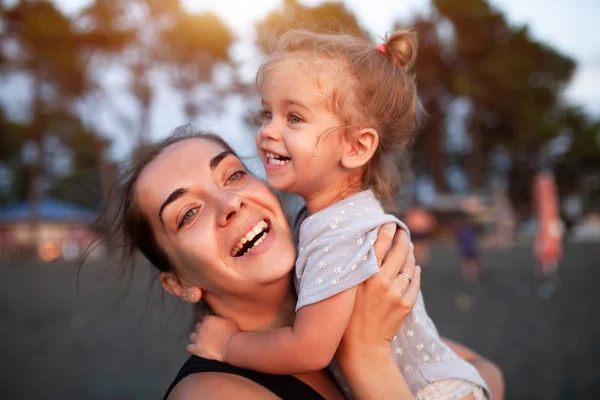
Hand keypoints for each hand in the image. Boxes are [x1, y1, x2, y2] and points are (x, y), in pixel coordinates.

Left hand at [186, 315, 238, 361]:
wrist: (231, 346)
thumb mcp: (228, 321)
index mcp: (209, 320)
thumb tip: (218, 320)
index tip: (213, 326)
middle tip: (208, 334)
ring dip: (196, 338)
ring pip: (192, 336)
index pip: (205, 319)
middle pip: (198, 326)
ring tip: (202, 341)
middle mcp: (201, 328)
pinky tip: (196, 349)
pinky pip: (189, 347)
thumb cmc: (232, 333)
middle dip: (202, 330)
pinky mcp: (197, 349)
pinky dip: (192, 348)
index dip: (209, 323)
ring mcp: (198, 338)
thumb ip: (220, 319)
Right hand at [338, 223, 420, 358]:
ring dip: (410, 255)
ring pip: (409, 266)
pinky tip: (415, 268)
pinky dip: (416, 273)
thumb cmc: (345, 318)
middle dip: (403, 238)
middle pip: (399, 251)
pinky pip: (415, 282)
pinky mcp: (406, 305)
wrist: (361, 349)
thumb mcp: (344, 289)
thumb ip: (354, 269)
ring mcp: (396, 293)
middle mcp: (381, 281)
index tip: (390, 223)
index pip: (379, 243)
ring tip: (408, 248)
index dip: (386, 230)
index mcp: (363, 275)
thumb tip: (364, 249)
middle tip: (403, 231)